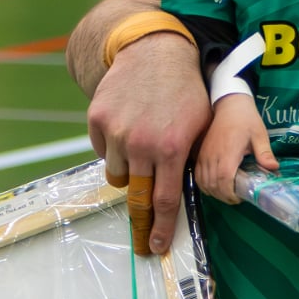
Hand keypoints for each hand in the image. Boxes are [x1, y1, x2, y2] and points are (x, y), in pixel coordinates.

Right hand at [88, 31, 208, 254]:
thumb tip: (191, 192)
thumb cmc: (185, 91)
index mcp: (172, 148)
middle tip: (141, 240)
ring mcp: (116, 132)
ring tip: (142, 153)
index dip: (160, 227)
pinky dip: (114, 151)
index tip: (156, 246)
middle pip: (137, 196)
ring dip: (130, 173)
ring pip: (118, 175)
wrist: (155, 52)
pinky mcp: (97, 120)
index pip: (164, 199)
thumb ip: (193, 159)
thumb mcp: (201, 125)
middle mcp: (141, 143)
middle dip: (140, 222)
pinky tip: (128, 132)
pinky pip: (103, 152)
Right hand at [193, 95, 276, 205]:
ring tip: (228, 194)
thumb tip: (274, 168)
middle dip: (224, 197)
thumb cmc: (246, 120)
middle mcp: (212, 156)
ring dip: (215, 193)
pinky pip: (198, 176)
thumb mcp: (260, 135)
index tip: (240, 197)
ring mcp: (204, 156)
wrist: (230, 106)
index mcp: (228, 152)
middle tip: (237, 198)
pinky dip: (205, 186)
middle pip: (213, 185)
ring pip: (204, 183)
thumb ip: (264, 153)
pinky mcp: (200, 155)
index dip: (230, 193)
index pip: (223, 179)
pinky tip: (216, 187)